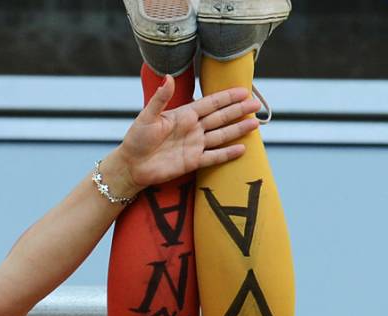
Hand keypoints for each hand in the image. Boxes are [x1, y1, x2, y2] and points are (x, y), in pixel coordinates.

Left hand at [113, 75, 261, 189]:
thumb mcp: (147, 117)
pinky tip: (242, 148)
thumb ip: (160, 98)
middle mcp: (192, 129)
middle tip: (256, 104)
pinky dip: (227, 153)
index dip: (227, 97)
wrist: (131, 166)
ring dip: (237, 130)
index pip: (210, 103)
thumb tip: (169, 77)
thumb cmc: (136, 140)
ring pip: (221, 135)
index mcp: (183, 115)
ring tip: (255, 124)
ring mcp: (194, 145)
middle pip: (220, 117)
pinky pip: (213, 157)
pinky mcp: (192, 162)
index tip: (244, 91)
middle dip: (238, 111)